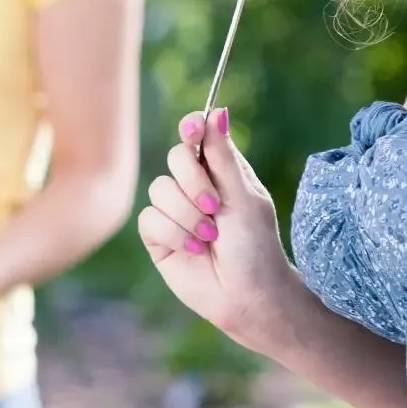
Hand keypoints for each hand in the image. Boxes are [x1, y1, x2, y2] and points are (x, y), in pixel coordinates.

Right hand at [139, 108, 300, 343]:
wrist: (246, 296)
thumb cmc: (256, 247)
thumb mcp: (243, 197)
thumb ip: (223, 157)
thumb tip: (217, 111)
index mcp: (221, 171)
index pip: (197, 136)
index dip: (191, 128)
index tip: (193, 128)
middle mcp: (195, 187)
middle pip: (174, 158)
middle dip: (193, 182)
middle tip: (215, 206)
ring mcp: (175, 211)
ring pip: (159, 190)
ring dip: (187, 215)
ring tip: (210, 237)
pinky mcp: (158, 236)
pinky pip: (150, 219)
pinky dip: (175, 234)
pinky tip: (195, 250)